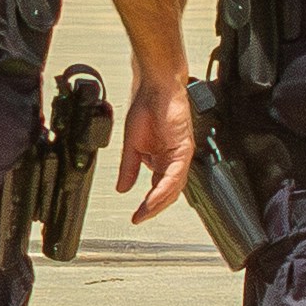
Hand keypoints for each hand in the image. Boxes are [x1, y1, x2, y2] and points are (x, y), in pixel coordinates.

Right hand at [119, 73, 196, 220]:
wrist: (155, 86)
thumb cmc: (147, 106)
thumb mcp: (132, 144)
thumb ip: (129, 167)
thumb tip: (122, 188)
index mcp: (162, 158)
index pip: (158, 187)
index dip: (148, 204)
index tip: (136, 216)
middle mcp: (173, 158)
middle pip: (168, 191)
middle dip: (153, 207)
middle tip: (140, 218)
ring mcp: (180, 154)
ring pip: (174, 187)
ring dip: (158, 202)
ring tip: (145, 213)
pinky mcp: (183, 147)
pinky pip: (175, 174)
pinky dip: (164, 188)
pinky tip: (153, 197)